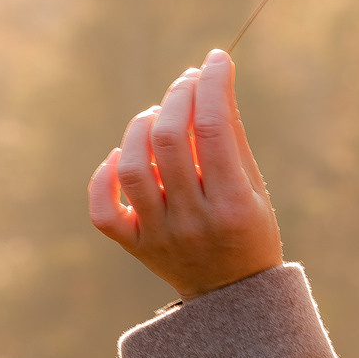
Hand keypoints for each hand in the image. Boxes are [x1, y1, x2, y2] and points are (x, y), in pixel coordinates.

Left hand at [89, 49, 283, 298]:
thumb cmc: (249, 231)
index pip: (214, 130)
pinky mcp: (135, 246)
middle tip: (187, 81)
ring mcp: (160, 236)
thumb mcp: (255, 188)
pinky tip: (122, 158)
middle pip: (168, 142)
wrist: (231, 296)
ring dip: (141, 128)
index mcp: (233, 206)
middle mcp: (193, 221)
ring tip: (157, 115)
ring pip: (133, 168)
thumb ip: (232, 139)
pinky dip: (105, 176)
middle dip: (176, 97)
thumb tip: (211, 83)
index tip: (215, 60)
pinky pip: (103, 210)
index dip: (212, 86)